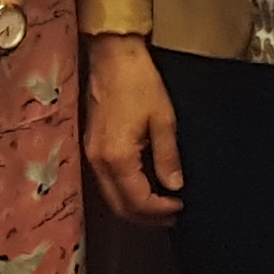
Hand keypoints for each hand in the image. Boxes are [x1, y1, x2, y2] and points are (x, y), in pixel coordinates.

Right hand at [83, 34, 183, 221]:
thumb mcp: (163, 119)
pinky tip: (145, 187)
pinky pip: (107, 182)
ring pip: (111, 197)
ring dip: (135, 207)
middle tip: (173, 216)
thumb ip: (167, 156)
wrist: (113, 57)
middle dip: (147, 217)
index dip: (160, 210)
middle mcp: (99, 162)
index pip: (138, 200)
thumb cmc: (140, 83)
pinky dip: (126, 192)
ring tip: (162, 206)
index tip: (181, 208)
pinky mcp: (92, 147)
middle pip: (120, 206)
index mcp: (117, 157)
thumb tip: (174, 186)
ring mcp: (92, 155)